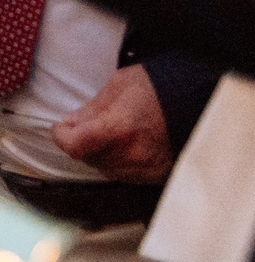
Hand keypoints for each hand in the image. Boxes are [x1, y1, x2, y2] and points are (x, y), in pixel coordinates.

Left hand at [50, 64, 174, 182]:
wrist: (200, 101)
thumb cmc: (158, 87)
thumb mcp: (119, 86)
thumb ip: (92, 108)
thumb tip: (71, 123)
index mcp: (120, 128)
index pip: (76, 146)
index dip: (61, 137)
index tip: (60, 128)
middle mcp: (134, 154)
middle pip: (89, 158)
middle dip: (80, 143)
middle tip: (81, 127)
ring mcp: (148, 168)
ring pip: (106, 169)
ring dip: (98, 154)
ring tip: (105, 134)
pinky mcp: (158, 175)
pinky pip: (126, 174)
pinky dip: (117, 161)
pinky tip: (122, 146)